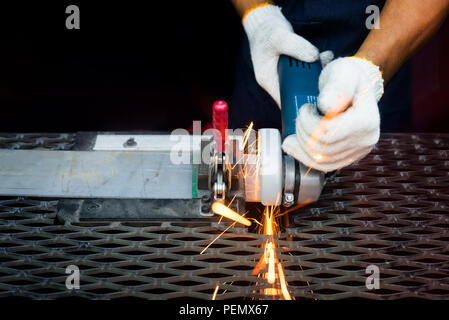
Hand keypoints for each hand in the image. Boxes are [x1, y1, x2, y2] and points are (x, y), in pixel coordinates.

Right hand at [243, 4, 318, 105]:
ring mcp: (287, 74)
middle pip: (298, 93)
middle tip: (327, 79)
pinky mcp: (295, 67)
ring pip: (306, 82)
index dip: (299, 105)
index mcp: (268, 80)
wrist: (265, 22)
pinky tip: (325, 56)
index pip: (284, 101)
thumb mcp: (278, 37)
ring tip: (327, 61)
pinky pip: (309, 70)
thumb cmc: (266, 31)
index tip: (316, 102)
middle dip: (313, 87)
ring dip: (318, 74)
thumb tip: (314, 57)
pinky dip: (319, 64)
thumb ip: (295, 46)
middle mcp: (278, 80)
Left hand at [282, 56, 383, 172]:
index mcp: (366, 120)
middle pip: (323, 148)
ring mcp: (358, 151)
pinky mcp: (349, 157)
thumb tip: (325, 107)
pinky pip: (324, 166)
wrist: (356, 87)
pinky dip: (305, 157)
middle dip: (302, 132)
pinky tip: (293, 147)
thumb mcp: (342, 72)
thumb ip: (335, 86)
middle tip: (301, 116)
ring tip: (294, 131)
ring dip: (301, 145)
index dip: (309, 123)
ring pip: (321, 160)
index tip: (306, 107)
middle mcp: (366, 140)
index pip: (329, 133)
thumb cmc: (347, 78)